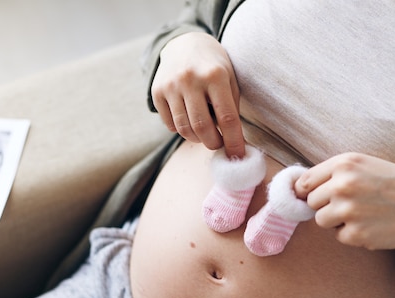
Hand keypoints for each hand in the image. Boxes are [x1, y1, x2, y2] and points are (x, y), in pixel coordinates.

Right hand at [151, 32, 245, 157]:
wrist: (184, 44)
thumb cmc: (214, 67)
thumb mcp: (230, 79)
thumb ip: (231, 108)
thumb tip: (234, 143)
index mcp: (215, 75)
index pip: (227, 118)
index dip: (234, 141)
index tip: (237, 156)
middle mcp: (191, 79)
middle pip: (202, 127)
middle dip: (213, 143)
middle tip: (218, 145)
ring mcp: (171, 85)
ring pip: (184, 129)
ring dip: (197, 139)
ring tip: (204, 133)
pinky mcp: (157, 91)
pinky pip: (170, 124)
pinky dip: (182, 130)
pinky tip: (189, 120)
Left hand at [294, 152, 394, 297]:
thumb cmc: (393, 183)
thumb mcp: (363, 164)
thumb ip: (332, 173)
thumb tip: (297, 189)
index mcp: (344, 164)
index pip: (304, 182)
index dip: (307, 191)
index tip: (314, 195)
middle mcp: (343, 186)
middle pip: (311, 203)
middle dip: (325, 205)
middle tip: (351, 203)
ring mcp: (348, 211)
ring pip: (321, 221)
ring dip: (336, 221)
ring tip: (361, 213)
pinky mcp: (356, 234)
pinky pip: (339, 237)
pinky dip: (352, 234)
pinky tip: (371, 224)